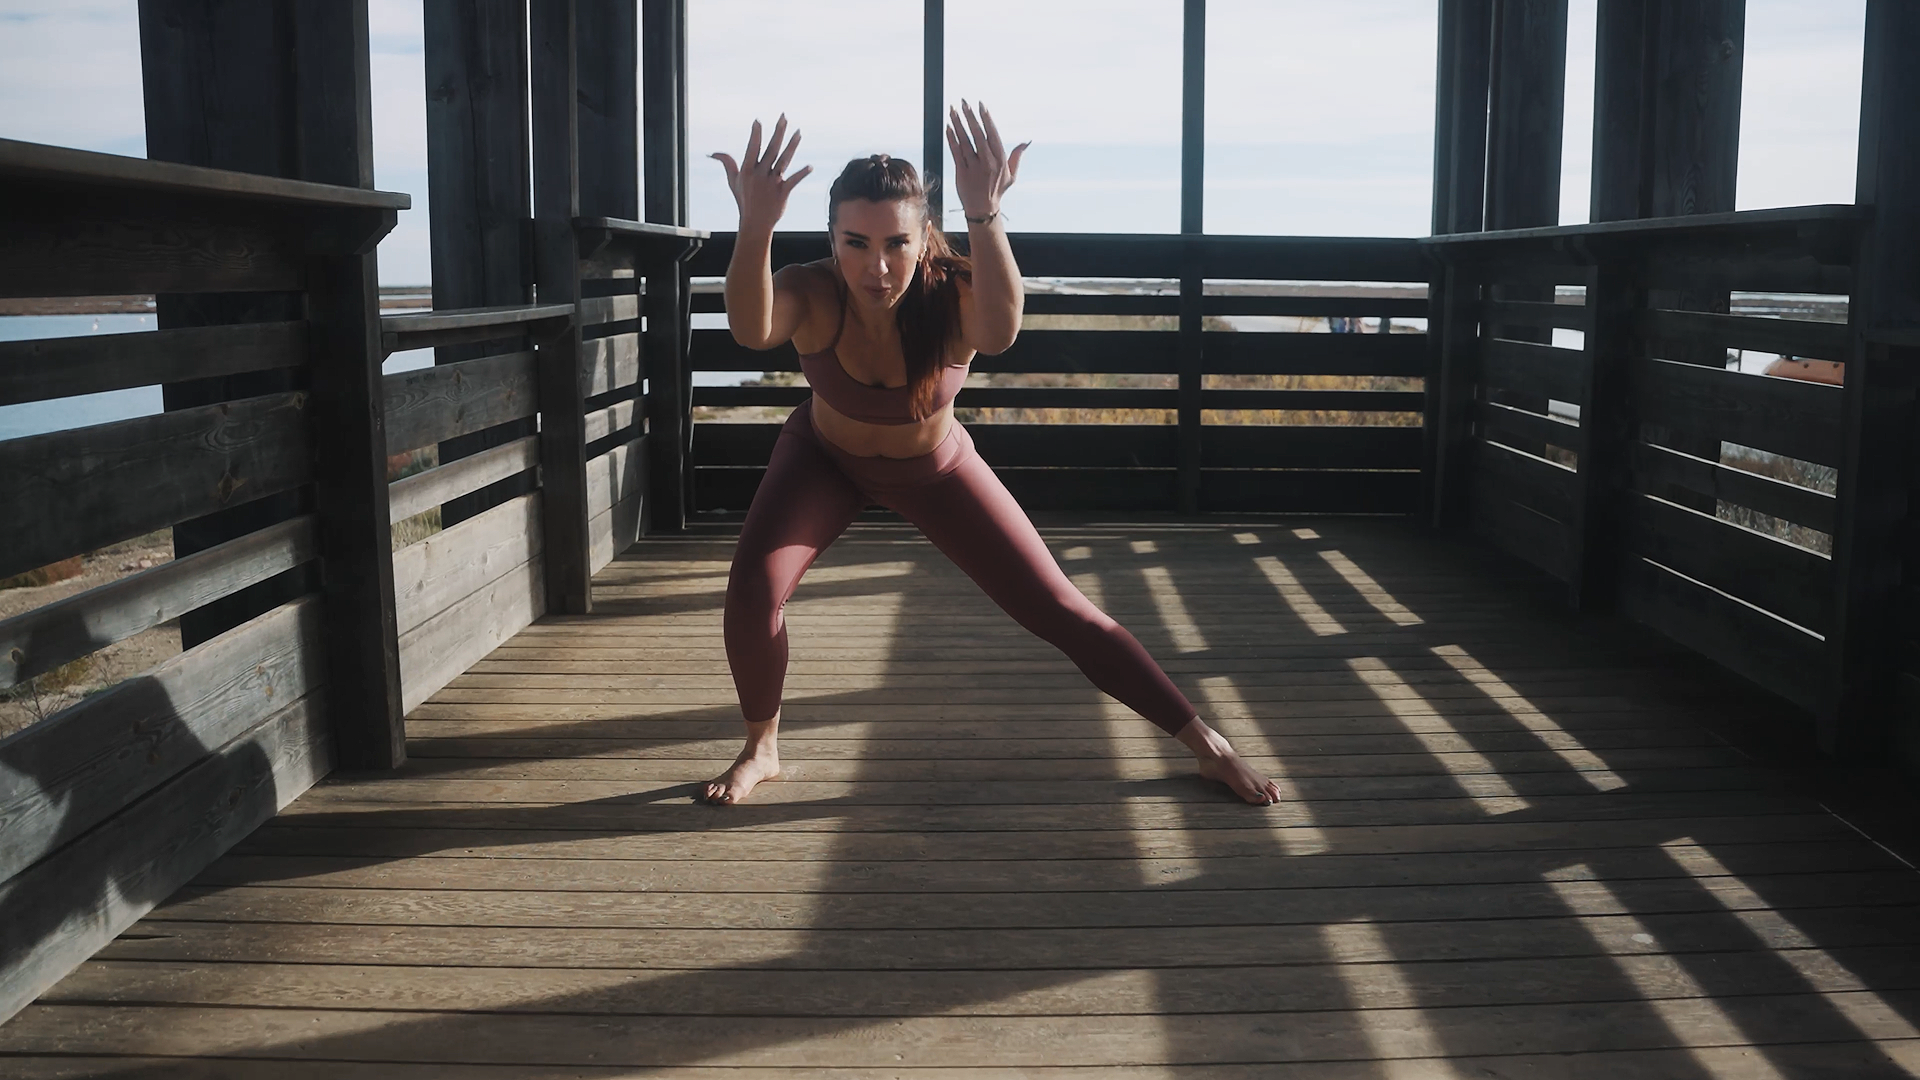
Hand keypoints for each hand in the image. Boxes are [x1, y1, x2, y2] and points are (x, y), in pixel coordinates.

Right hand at [711, 115, 812, 233]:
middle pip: (771, 149)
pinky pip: (794, 180)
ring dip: (792, 146)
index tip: (758, 121)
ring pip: (784, 160)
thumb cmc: (744, 200)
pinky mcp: (783, 192)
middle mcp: (760, 174)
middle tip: (784, 117)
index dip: (755, 134)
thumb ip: (727, 163)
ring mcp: (772, 183)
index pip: (752, 148)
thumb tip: (713, 153)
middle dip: (778, 132)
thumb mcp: (733, 181)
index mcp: (747, 170)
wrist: (755, 223)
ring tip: (799, 132)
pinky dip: (802, 174)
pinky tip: (810, 167)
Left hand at [946, 100, 1027, 220]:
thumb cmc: (997, 190)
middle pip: (977, 135)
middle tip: (964, 102)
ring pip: (964, 141)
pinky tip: (948, 127)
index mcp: (1000, 160)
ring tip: (952, 110)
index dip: (986, 119)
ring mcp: (974, 167)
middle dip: (970, 116)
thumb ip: (1016, 156)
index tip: (980, 105)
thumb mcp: (1012, 175)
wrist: (983, 209)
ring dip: (958, 124)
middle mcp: (988, 162)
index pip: (992, 134)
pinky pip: (955, 152)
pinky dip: (951, 139)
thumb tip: (1026, 142)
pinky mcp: (961, 172)